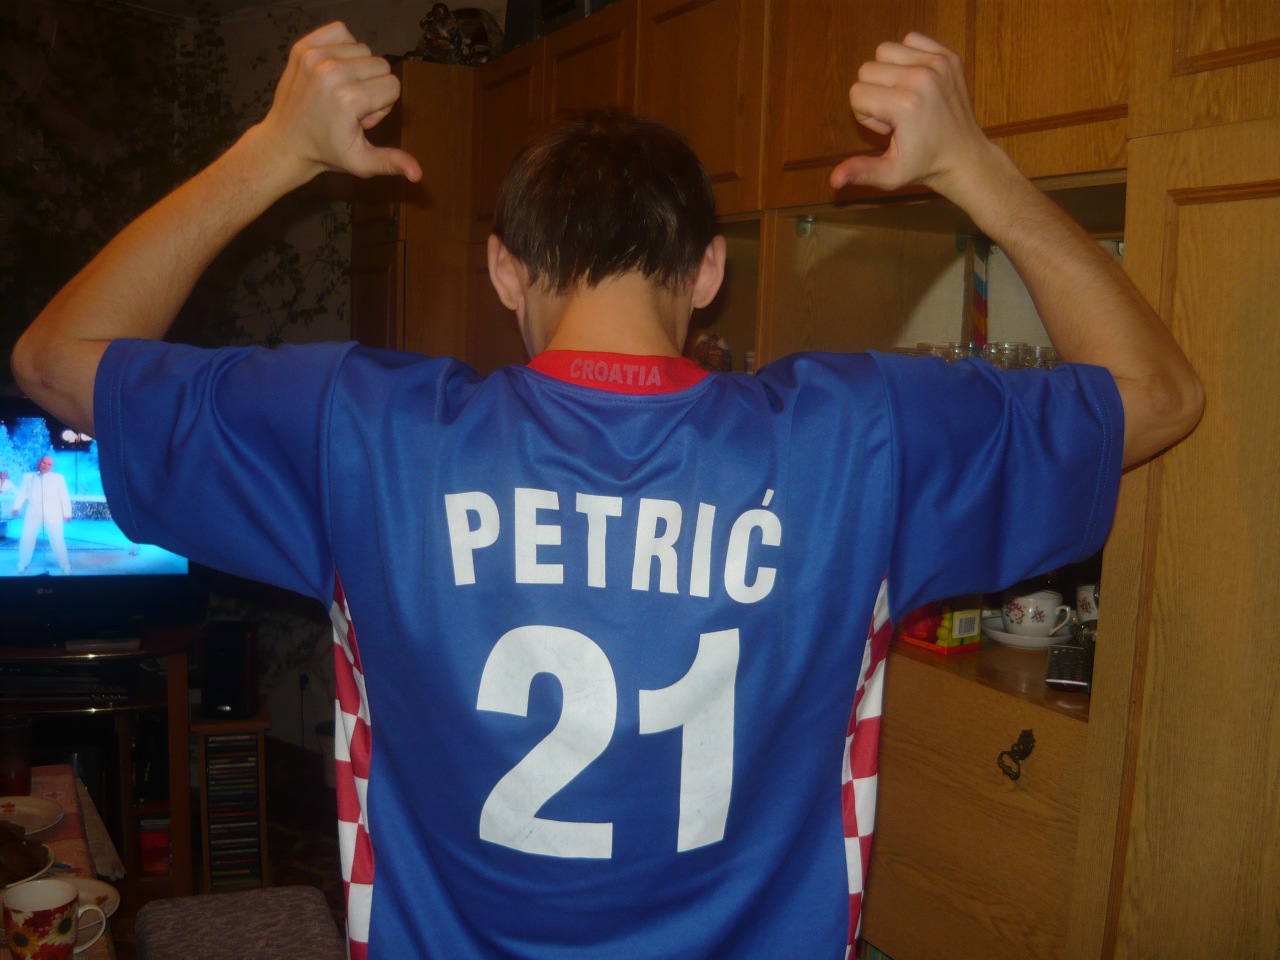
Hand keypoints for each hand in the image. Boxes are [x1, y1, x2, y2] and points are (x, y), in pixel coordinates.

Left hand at [258, 22, 421, 182]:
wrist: (285, 142)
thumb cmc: (327, 152)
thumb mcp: (362, 163)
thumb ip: (391, 162)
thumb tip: (418, 174)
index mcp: (348, 99)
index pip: (393, 86)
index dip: (383, 106)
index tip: (362, 120)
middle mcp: (332, 72)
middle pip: (381, 65)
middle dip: (373, 86)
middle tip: (351, 108)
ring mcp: (315, 56)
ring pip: (363, 50)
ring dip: (358, 69)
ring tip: (340, 92)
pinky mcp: (303, 46)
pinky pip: (341, 32)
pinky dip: (343, 48)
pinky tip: (334, 70)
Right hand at [828, 33, 993, 198]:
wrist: (964, 156)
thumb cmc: (924, 165)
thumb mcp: (889, 175)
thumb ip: (860, 171)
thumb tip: (833, 180)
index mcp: (904, 104)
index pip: (856, 93)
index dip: (865, 115)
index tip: (888, 129)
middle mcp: (920, 77)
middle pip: (867, 70)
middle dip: (873, 93)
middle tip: (896, 115)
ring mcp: (937, 63)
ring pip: (885, 51)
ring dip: (887, 74)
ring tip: (905, 98)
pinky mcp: (948, 55)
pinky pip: (911, 40)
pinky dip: (907, 59)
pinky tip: (917, 84)